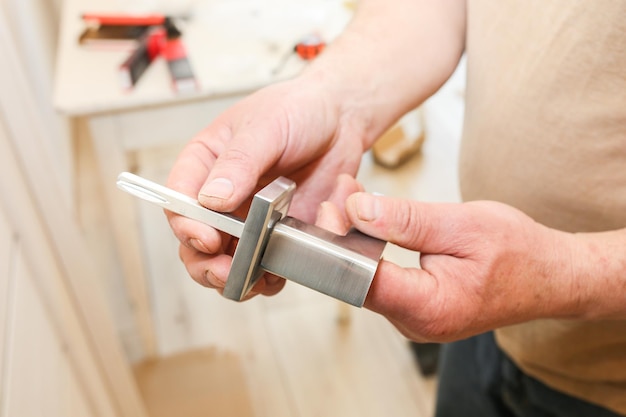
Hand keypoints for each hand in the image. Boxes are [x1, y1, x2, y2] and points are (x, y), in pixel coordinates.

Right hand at [165, 76, 366, 296]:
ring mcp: (250, 220)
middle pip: (196, 243)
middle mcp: (222, 198)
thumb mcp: (264, 127)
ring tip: (254, 279)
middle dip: (206, 263)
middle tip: (225, 271)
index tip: (206, 238)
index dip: (187, 226)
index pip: (180, 202)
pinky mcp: (278, 234)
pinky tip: (279, 273)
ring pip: (228, 262)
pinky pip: (267, 266)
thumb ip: (238, 163)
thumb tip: (212, 200)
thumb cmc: (297, 109)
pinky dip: (270, 277)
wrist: (341, 119)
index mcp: (205, 165)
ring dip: (236, 278)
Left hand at [317, 176, 582, 341]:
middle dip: (344, 233)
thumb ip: (406, 220)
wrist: (550, 275)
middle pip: (358, 278)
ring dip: (356, 238)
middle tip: (342, 190)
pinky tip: (369, 221)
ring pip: (366, 278)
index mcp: (428, 308)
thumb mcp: (462, 224)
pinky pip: (381, 279)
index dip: (340, 239)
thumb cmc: (518, 251)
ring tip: (352, 198)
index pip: (361, 278)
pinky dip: (372, 248)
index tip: (332, 204)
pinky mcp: (414, 308)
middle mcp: (415, 323)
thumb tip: (356, 210)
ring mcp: (413, 319)